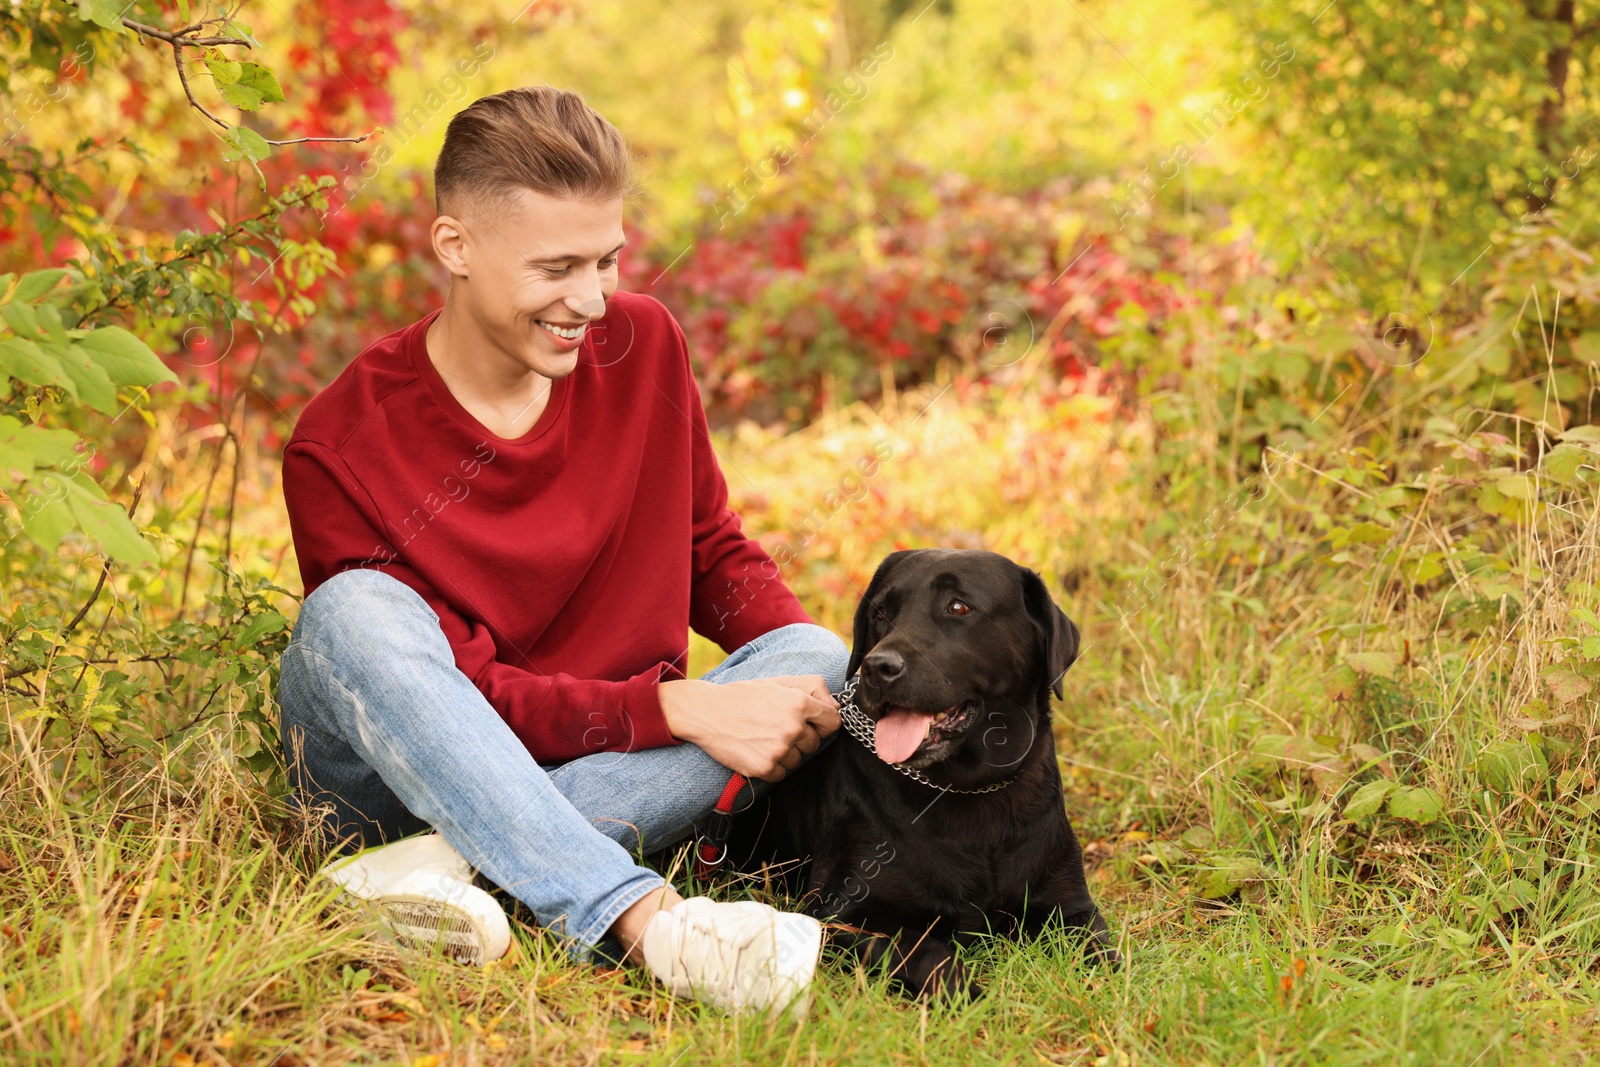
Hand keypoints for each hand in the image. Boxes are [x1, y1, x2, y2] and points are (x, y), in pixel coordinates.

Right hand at [658, 674, 838, 781]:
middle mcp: (793, 727)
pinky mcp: (765, 768)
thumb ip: (812, 688)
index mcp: (799, 703)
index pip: (833, 722)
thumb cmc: (744, 696)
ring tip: (763, 737)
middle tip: (775, 727)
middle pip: (815, 743)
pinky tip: (756, 750)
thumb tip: (836, 706)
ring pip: (798, 760)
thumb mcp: (779, 682)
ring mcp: (779, 749)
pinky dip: (772, 766)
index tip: (810, 724)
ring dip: (785, 753)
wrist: (707, 712)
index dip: (822, 723)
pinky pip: (782, 773)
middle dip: (801, 738)